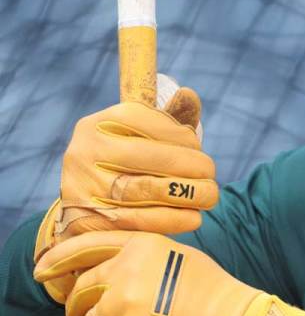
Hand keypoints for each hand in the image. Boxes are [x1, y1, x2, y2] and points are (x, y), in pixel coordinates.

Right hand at [34, 75, 217, 302]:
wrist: (87, 204)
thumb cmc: (127, 163)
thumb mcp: (142, 135)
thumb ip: (169, 116)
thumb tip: (189, 94)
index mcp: (100, 123)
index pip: (150, 123)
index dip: (183, 138)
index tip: (199, 150)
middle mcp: (85, 151)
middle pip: (150, 157)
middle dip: (191, 167)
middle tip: (212, 177)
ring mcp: (81, 186)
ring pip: (145, 190)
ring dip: (187, 195)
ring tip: (209, 197)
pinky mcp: (85, 219)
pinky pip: (136, 221)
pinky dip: (171, 220)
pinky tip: (193, 218)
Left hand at [34, 231, 304, 315]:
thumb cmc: (214, 295)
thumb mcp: (180, 260)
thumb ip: (143, 258)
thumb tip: (107, 272)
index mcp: (140, 246)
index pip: (84, 246)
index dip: (57, 258)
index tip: (41, 271)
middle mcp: (125, 273)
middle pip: (80, 293)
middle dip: (80, 311)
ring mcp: (121, 308)